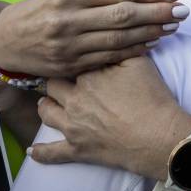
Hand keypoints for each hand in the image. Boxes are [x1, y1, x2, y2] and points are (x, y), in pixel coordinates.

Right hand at [0, 0, 185, 77]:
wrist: (4, 41)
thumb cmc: (42, 9)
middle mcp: (68, 21)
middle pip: (123, 16)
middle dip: (157, 13)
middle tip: (183, 11)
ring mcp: (69, 46)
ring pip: (119, 39)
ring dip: (151, 32)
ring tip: (173, 26)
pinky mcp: (69, 66)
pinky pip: (109, 57)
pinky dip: (133, 49)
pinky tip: (152, 42)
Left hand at [33, 56, 190, 180]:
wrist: (157, 133)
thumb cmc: (151, 96)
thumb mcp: (140, 62)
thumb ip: (121, 47)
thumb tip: (111, 37)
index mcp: (88, 76)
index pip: (71, 62)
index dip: (72, 59)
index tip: (72, 57)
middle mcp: (74, 99)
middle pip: (53, 85)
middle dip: (55, 80)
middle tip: (59, 77)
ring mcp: (72, 126)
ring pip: (46, 113)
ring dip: (45, 106)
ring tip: (48, 102)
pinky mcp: (77, 149)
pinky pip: (51, 153)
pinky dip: (41, 153)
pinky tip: (33, 151)